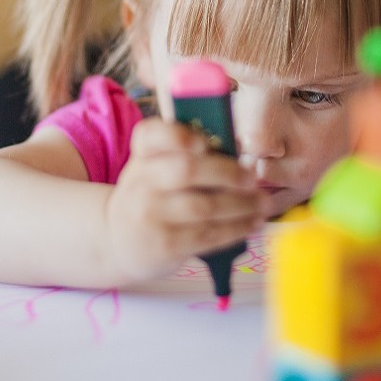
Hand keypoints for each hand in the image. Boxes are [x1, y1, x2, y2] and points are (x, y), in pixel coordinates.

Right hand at [104, 117, 266, 282]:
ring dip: (241, 205)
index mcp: (143, 156)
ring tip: (263, 203)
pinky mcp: (165, 245)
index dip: (177, 135)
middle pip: (186, 170)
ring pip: (204, 207)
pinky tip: (252, 223)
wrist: (118, 241)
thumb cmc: (152, 197)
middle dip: (227, 173)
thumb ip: (186, 157)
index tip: (202, 142)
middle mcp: (142, 183)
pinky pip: (208, 235)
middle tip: (252, 178)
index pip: (150, 135)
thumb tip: (240, 157)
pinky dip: (236, 228)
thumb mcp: (155, 169)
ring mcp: (151, 215)